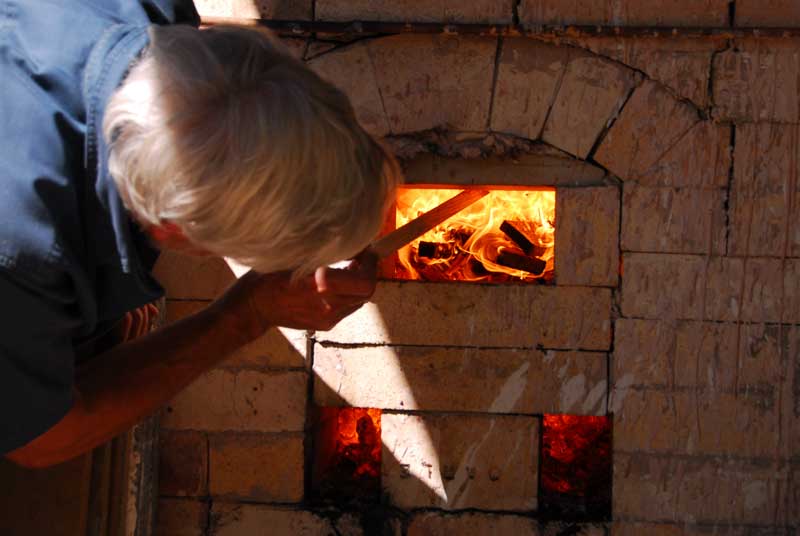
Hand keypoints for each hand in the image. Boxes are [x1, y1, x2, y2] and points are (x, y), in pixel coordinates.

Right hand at [217, 250, 377, 333]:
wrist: (253, 309)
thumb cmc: (268, 277)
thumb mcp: (293, 256)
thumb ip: (323, 251)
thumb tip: (349, 239)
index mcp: (319, 289)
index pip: (363, 282)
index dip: (369, 263)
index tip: (364, 248)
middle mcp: (328, 308)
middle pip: (366, 292)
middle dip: (367, 271)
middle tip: (359, 255)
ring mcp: (328, 319)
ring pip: (359, 300)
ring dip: (358, 282)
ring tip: (348, 265)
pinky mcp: (325, 324)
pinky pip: (348, 307)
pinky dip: (349, 292)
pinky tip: (336, 280)